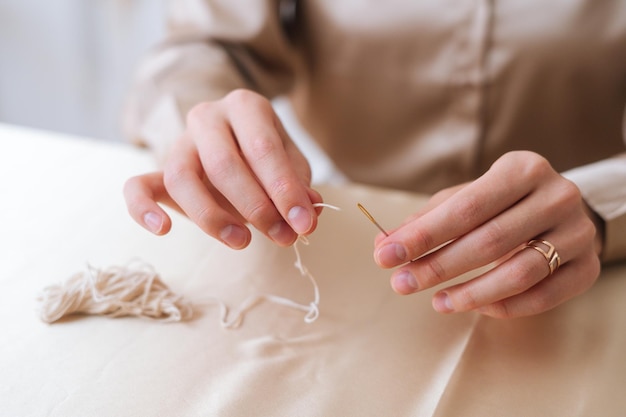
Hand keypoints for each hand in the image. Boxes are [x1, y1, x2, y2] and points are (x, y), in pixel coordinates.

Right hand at [124, 89, 321, 248]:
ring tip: (242, 242)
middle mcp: (208, 117)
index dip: (284, 189)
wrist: (230, 141)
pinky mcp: (157, 170)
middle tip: (282, 236)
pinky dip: (143, 209)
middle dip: (256, 206)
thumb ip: (298, 185)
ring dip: (211, 216)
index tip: (304, 224)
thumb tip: (310, 212)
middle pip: (222, 163)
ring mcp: (179, 143)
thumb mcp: (289, 162)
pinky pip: (137, 186)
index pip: (263, 148)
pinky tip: (162, 229)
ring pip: (181, 177)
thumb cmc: (264, 155)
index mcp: (245, 107)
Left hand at [373, 151, 600, 318]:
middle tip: (402, 284)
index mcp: (522, 169)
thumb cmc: (504, 202)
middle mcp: (556, 196)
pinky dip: (505, 307)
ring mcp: (577, 232)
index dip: (423, 236)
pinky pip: (543, 296)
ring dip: (471, 293)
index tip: (386, 256)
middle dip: (437, 266)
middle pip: (489, 241)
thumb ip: (428, 219)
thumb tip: (384, 245)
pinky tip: (476, 307)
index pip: (465, 209)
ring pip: (519, 273)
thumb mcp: (467, 198)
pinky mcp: (588, 267)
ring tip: (437, 302)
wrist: (564, 210)